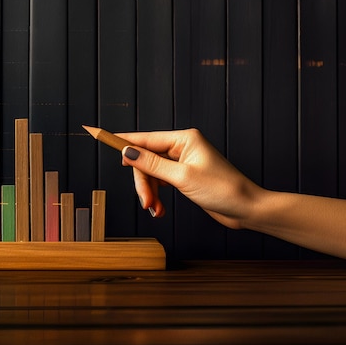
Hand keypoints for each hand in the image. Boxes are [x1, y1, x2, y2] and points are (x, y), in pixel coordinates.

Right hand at [119, 128, 260, 228]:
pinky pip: (160, 182)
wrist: (246, 209)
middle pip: (145, 160)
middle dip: (143, 182)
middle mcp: (182, 147)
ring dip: (150, 193)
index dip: (122, 140)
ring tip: (155, 210)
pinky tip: (159, 209)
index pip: (145, 138)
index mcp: (184, 139)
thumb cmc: (223, 189)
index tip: (99, 134)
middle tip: (145, 202)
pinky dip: (157, 196)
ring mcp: (182, 162)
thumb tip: (128, 152)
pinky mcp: (184, 176)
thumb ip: (152, 165)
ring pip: (151, 174)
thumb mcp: (183, 178)